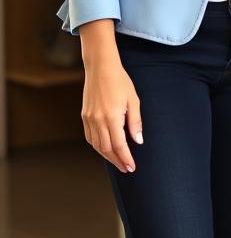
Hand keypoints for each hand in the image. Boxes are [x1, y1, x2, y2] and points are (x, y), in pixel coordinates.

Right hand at [80, 23, 141, 174]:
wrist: (100, 68)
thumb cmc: (120, 82)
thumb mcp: (134, 100)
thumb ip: (135, 122)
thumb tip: (138, 141)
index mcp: (112, 117)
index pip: (119, 145)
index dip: (125, 158)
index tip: (132, 167)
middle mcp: (98, 120)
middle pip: (106, 148)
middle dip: (117, 161)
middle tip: (127, 168)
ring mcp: (89, 118)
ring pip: (96, 145)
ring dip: (107, 156)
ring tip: (118, 161)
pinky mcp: (84, 116)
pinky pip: (90, 137)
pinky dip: (97, 146)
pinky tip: (105, 149)